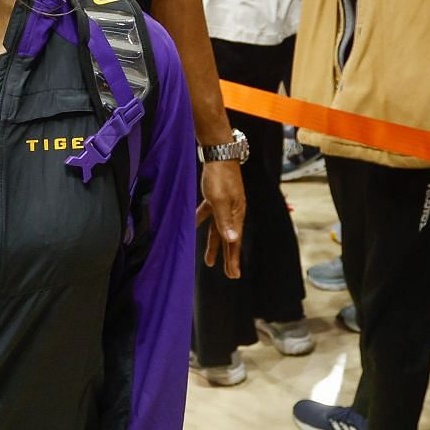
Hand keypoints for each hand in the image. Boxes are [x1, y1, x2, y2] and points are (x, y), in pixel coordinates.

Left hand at [195, 159, 243, 277]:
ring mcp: (224, 204)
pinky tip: (193, 226)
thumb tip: (233, 239)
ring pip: (218, 229)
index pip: (234, 242)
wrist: (219, 153)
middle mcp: (233, 212)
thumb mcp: (220, 200)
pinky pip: (208, 214)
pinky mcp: (215, 197)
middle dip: (227, 257)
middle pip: (229, 238)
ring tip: (209, 261)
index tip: (233, 275)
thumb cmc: (220, 176)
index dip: (233, 259)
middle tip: (229, 274)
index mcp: (236, 215)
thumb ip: (225, 220)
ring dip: (213, 244)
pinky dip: (201, 221)